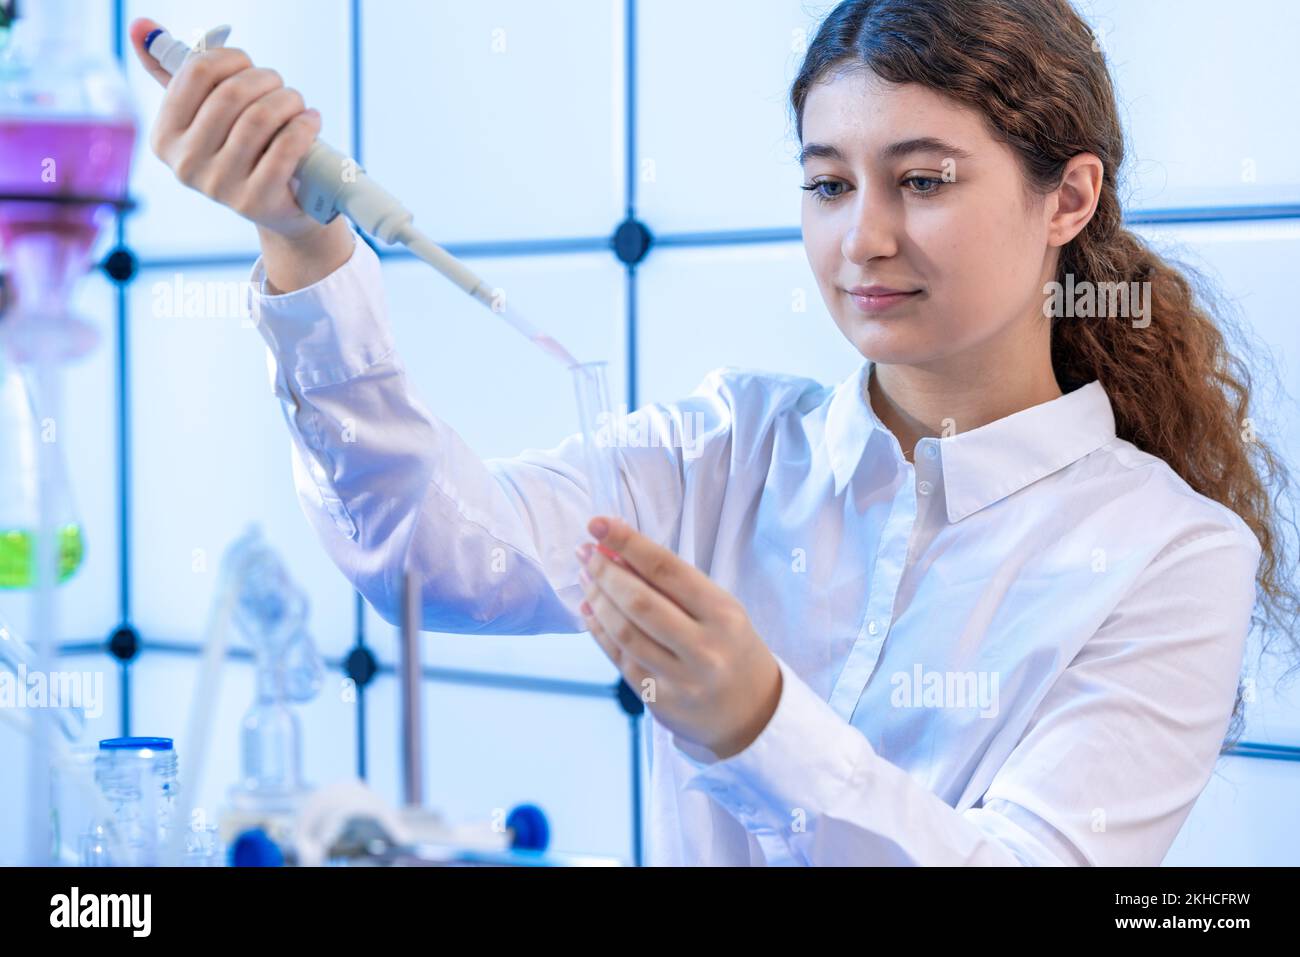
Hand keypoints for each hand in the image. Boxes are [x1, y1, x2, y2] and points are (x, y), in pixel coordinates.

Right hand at [127, 17, 328, 242]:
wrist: (281, 208)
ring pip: (260, 118)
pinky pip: (285, 148)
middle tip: (280, 86)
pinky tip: (310, 121)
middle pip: (232, 93)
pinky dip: (304, 126)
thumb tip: (141, 26)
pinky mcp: (256, 201)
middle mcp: (186, 164)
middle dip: (266, 79)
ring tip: (297, 103)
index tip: (249, 66)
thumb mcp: (205, 115)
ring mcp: (220, 186)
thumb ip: (172, 71)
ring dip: (289, 100)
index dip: (232, 59)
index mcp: (165, 136)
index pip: (197, 72)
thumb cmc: (244, 150)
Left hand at [575, 516, 782, 759]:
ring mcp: (681, 678)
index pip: (667, 570)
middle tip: (586, 551)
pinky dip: (599, 631)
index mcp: (723, 613)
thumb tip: (616, 551)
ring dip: (597, 599)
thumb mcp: (718, 609)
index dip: (628, 543)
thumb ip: (672, 584)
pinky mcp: (660, 700)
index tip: (599, 524)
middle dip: (605, 571)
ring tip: (585, 577)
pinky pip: (620, 659)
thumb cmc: (730, 646)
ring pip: (624, 632)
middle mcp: (704, 647)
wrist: (753, 711)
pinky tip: (589, 611)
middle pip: (639, 602)